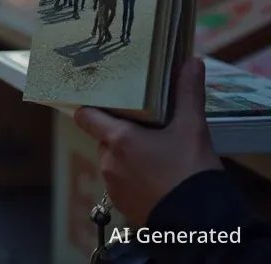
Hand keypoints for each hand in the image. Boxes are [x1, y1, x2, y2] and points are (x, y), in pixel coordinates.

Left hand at [73, 57, 222, 225]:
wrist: (200, 223)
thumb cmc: (192, 173)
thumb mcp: (192, 129)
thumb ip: (188, 93)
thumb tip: (192, 62)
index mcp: (118, 138)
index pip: (85, 116)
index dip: (91, 107)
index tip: (101, 102)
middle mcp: (108, 160)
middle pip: (105, 137)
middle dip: (122, 132)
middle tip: (146, 128)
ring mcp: (112, 184)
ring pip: (113, 160)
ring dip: (128, 155)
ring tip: (156, 154)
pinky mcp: (120, 204)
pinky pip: (121, 182)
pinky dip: (133, 177)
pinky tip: (156, 176)